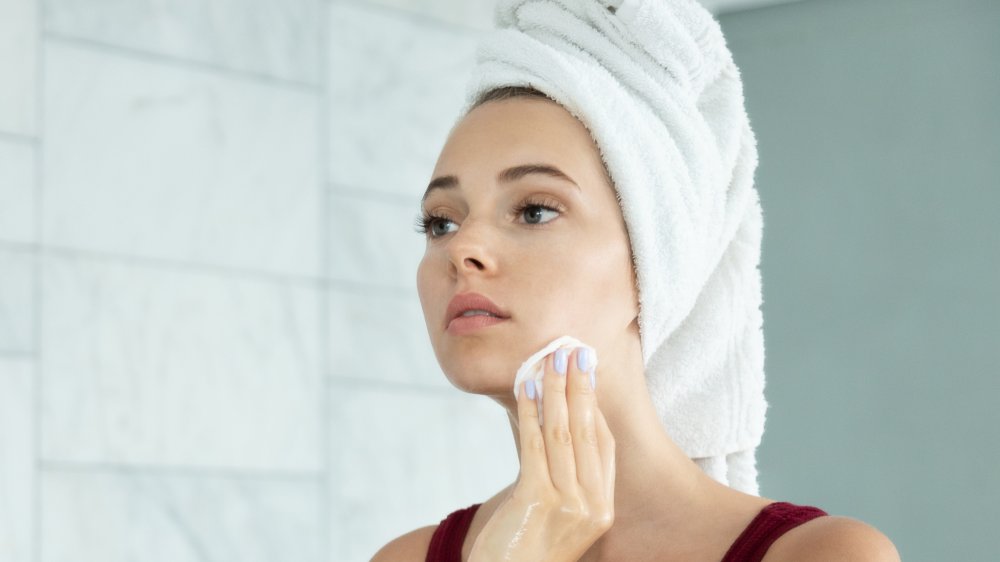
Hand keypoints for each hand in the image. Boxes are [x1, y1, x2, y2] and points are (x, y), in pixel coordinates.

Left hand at [469, 346, 615, 561]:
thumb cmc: (526, 548)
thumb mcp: (558, 515)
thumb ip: (565, 478)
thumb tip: (558, 422)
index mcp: (602, 509)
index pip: (605, 446)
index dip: (596, 405)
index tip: (587, 372)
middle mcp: (591, 506)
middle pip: (588, 432)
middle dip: (580, 386)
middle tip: (574, 351)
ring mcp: (567, 506)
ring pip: (563, 434)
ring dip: (555, 390)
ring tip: (550, 359)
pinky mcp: (537, 502)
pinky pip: (534, 446)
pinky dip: (529, 412)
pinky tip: (526, 389)